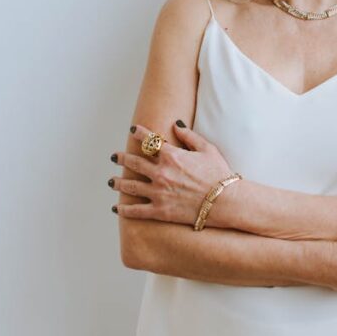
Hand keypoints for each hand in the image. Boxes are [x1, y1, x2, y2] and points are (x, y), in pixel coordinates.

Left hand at [109, 122, 233, 225]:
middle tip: (114, 157)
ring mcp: (158, 193)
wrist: (225, 201)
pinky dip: (124, 210)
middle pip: (134, 163)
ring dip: (118, 183)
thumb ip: (189, 136)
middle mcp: (160, 173)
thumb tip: (176, 124)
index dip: (138, 133)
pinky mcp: (160, 211)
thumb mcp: (207, 149)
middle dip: (122, 158)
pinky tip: (116, 209)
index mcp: (171, 156)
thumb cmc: (219, 174)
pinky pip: (137, 211)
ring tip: (111, 182)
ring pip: (130, 186)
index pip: (149, 141)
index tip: (132, 130)